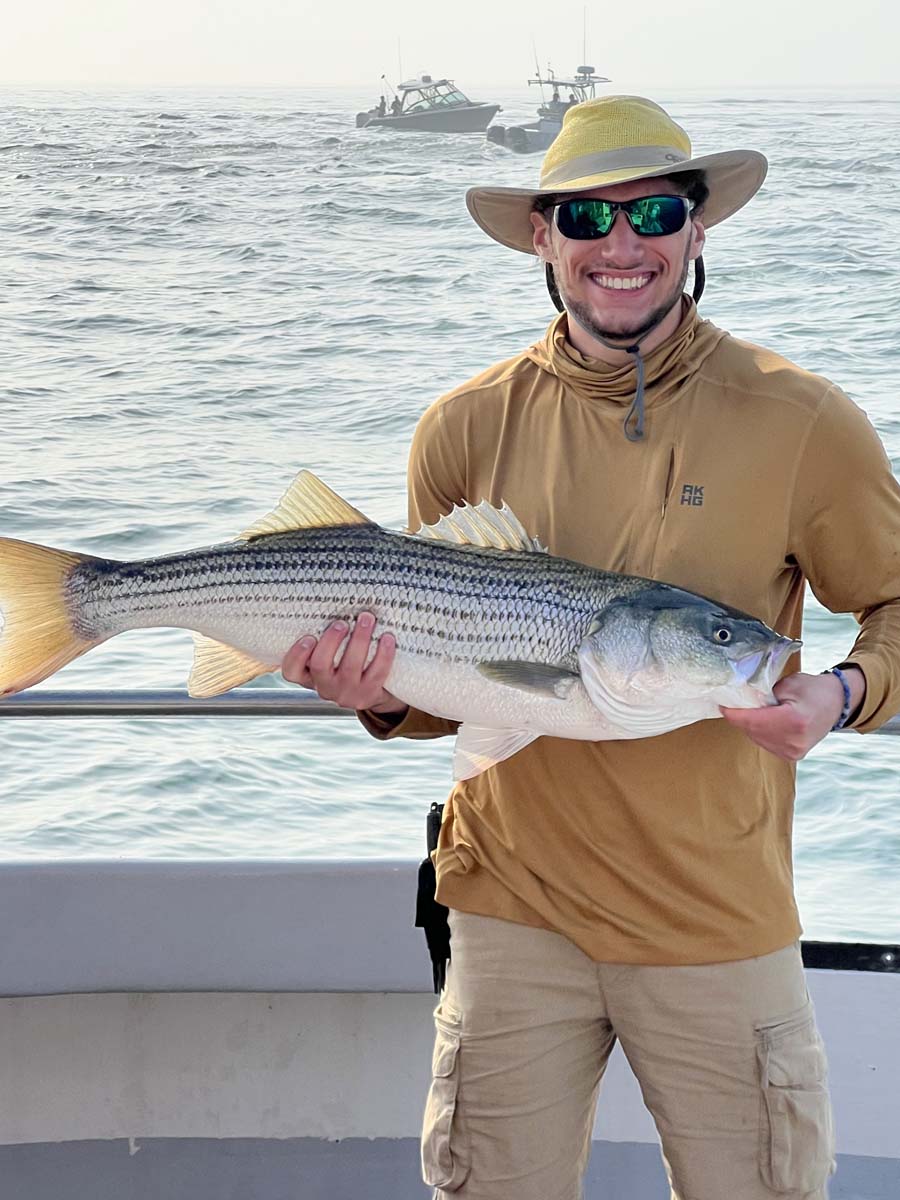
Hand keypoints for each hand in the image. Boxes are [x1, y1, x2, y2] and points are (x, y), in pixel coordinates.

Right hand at [281, 611, 406, 714]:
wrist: (368, 692)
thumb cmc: (342, 664)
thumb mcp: (326, 657)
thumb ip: (322, 638)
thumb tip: (330, 598)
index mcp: (308, 675)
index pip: (291, 670)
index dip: (297, 654)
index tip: (309, 637)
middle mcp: (324, 686)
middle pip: (320, 665)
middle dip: (331, 641)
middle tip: (341, 623)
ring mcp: (346, 692)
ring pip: (350, 667)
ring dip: (359, 640)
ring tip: (367, 618)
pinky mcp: (368, 694)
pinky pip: (376, 673)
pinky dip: (383, 654)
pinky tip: (387, 638)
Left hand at [720, 667, 864, 760]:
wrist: (837, 703)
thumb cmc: (813, 690)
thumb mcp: (788, 684)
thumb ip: (764, 693)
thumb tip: (742, 700)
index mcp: (794, 721)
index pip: (753, 721)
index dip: (734, 714)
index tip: (722, 705)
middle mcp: (794, 741)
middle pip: (752, 731)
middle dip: (741, 717)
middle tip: (737, 702)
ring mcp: (794, 752)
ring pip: (757, 739)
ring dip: (751, 725)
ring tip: (756, 710)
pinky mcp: (793, 756)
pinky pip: (766, 744)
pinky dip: (761, 732)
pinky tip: (766, 721)